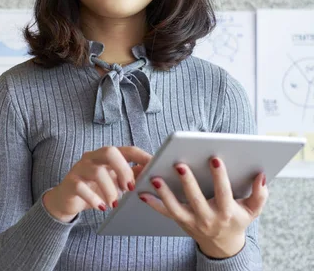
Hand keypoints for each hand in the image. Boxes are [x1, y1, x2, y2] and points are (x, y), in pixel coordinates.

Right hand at [43, 146, 151, 222]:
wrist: (67, 200)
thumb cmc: (94, 189)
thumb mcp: (115, 182)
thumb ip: (131, 176)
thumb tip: (154, 174)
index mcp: (106, 156)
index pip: (127, 150)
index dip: (143, 157)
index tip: (155, 168)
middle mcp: (93, 158)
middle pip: (110, 152)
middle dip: (124, 170)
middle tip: (130, 187)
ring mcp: (80, 169)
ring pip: (97, 172)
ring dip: (110, 190)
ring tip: (115, 203)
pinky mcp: (70, 183)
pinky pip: (81, 188)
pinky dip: (94, 199)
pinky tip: (101, 207)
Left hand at [139, 157, 267, 258]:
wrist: (223, 244)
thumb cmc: (237, 220)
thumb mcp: (252, 210)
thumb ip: (260, 194)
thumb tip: (261, 176)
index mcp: (227, 212)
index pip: (224, 192)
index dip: (220, 176)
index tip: (214, 158)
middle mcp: (208, 218)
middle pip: (196, 199)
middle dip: (188, 182)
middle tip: (179, 164)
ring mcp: (192, 221)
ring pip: (176, 208)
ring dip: (164, 193)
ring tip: (155, 178)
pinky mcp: (180, 221)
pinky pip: (164, 213)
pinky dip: (153, 203)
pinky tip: (142, 192)